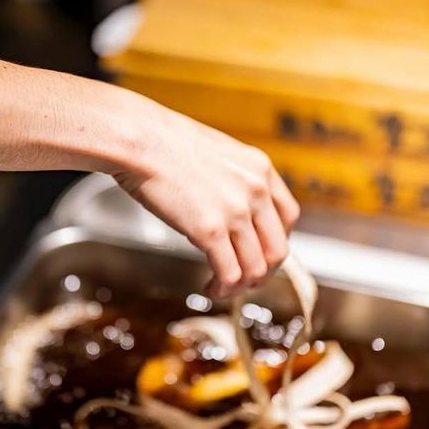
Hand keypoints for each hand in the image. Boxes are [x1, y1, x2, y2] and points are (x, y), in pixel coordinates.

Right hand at [113, 108, 299, 297]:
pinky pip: (230, 273)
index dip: (275, 242)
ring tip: (222, 287)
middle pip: (278, 249)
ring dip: (241, 286)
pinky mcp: (210, 230)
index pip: (288, 217)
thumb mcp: (218, 153)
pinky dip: (223, 288)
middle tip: (245, 280)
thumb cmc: (164, 142)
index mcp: (260, 169)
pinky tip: (209, 287)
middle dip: (262, 272)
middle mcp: (256, 191)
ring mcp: (236, 212)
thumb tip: (230, 206)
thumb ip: (234, 179)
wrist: (140, 140)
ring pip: (256, 268)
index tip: (260, 252)